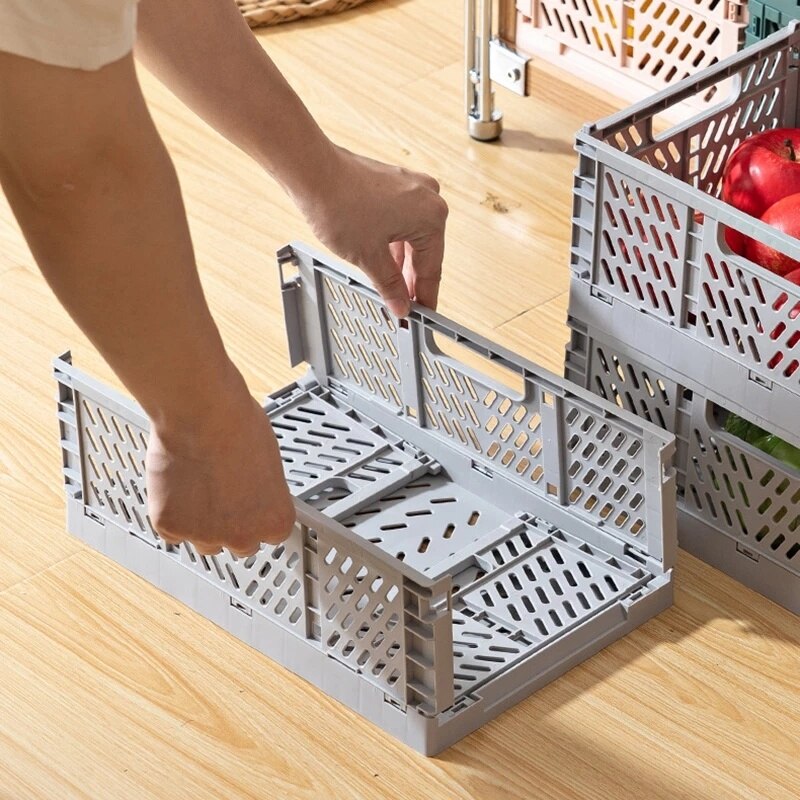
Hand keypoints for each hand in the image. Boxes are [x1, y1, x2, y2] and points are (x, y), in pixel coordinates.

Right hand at [145, 389, 295, 556]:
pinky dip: (171, 512)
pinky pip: (171, 529)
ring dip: (202, 524)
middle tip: (223, 497)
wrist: (203, 415)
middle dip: (233, 525)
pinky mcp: (170, 526)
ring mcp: (204, 535)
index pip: (272, 536)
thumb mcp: (269, 462)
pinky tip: (176, 486)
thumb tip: (254, 493)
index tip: (251, 507)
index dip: (259, 519)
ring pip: (204, 543)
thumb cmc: (239, 428)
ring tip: (199, 488)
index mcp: (275, 520)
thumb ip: (263, 491)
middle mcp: (243, 536)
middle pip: (241, 545)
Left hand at [296, 145, 447, 316]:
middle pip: (423, 251)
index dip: (424, 296)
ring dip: (401, 264)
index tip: (420, 313)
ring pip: (410, 237)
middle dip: (411, 280)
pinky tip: (383, 262)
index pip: (432, 268)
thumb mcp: (369, 258)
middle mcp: (427, 198)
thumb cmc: (341, 205)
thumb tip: (401, 305)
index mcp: (431, 216)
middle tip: (403, 307)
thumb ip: (390, 286)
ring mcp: (411, 187)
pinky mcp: (393, 184)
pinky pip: (400, 222)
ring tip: (391, 288)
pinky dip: (392, 244)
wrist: (313, 172)